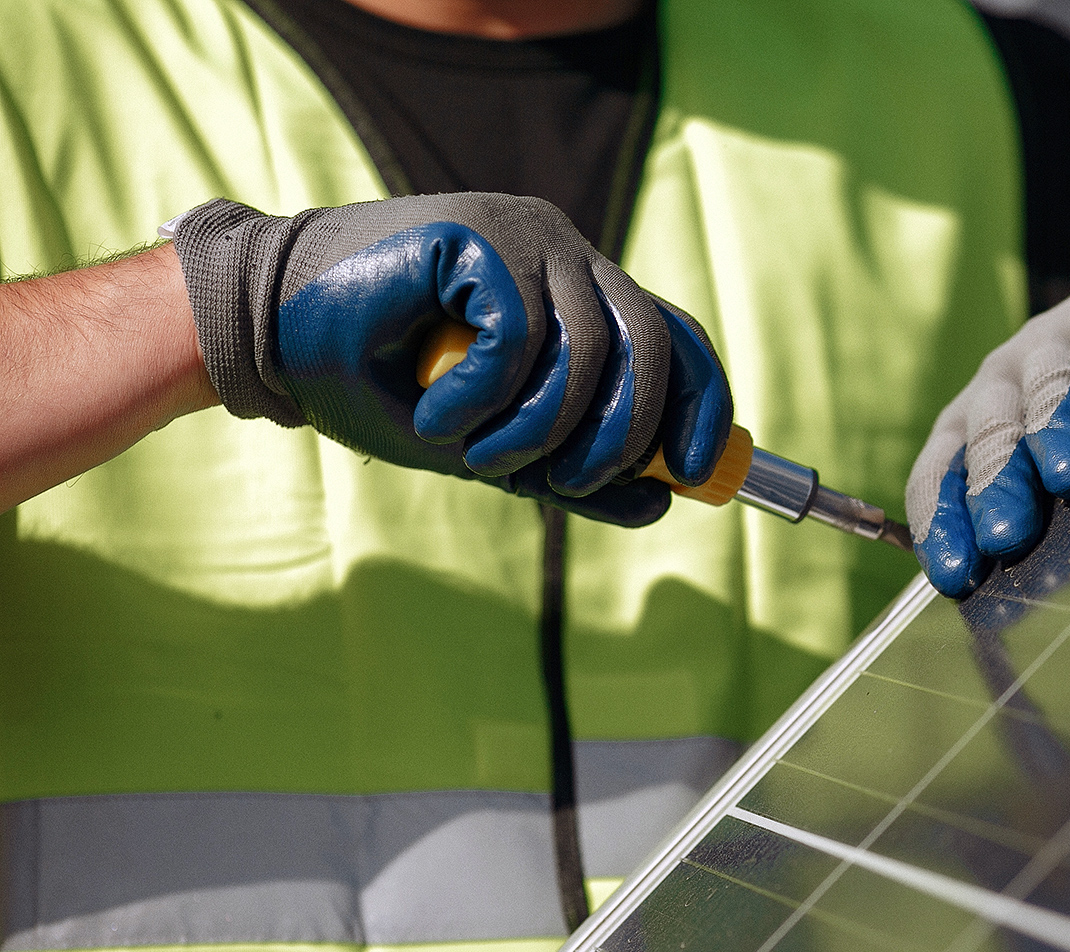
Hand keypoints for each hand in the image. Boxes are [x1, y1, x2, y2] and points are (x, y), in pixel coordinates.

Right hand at [170, 194, 730, 524]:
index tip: (698, 476)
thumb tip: (662, 502)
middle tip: (563, 482)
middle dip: (622, 435)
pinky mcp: (479, 233)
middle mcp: (565, 253)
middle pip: (652, 346)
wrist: (268, 337)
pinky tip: (438, 415)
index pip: (675, 339)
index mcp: (579, 291)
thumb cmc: (378, 385)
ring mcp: (525, 235)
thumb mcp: (491, 444)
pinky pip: (522, 337)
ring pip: (588, 352)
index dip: (702, 407)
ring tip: (476, 456)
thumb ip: (573, 470)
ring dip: (537, 431)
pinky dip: (486, 398)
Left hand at [905, 284, 1069, 597]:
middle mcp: (996, 384)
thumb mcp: (1045, 502)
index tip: (957, 575)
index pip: (938, 476)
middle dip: (996, 484)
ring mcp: (1048, 343)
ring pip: (1044, 385)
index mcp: (964, 432)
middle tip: (1007, 531)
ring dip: (1053, 427)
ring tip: (1068, 470)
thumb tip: (1000, 621)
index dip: (943, 523)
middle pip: (988, 434)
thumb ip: (1025, 544)